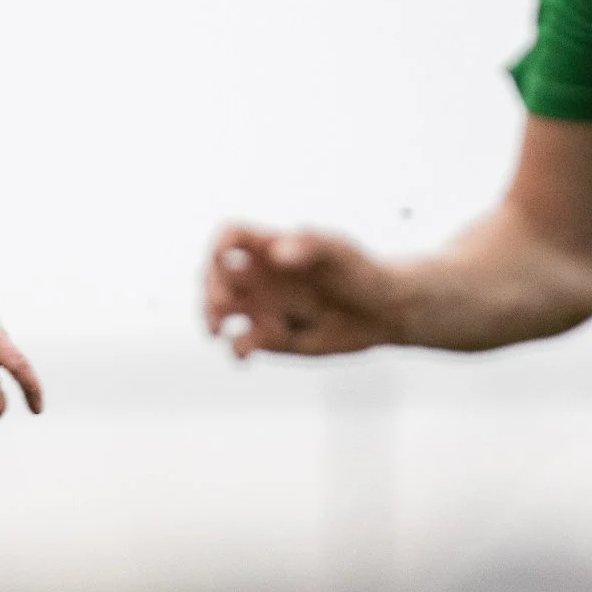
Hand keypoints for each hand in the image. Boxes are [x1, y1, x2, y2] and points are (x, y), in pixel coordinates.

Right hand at [205, 224, 407, 357]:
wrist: (382, 312)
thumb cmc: (361, 271)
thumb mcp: (339, 251)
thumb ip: (309, 244)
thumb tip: (276, 253)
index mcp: (269, 247)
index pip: (230, 237)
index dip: (218, 245)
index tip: (221, 260)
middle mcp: (259, 277)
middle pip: (213, 276)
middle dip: (209, 290)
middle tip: (223, 304)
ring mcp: (262, 307)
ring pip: (218, 312)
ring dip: (210, 319)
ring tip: (219, 331)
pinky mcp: (270, 338)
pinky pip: (240, 345)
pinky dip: (237, 350)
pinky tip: (248, 353)